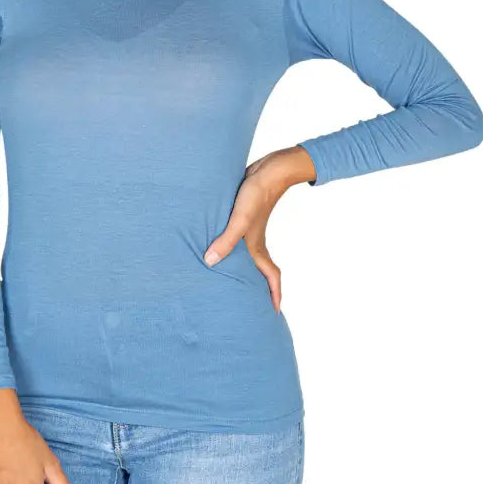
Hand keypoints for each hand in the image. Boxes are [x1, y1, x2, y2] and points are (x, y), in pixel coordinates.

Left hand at [203, 149, 304, 312]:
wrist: (269, 169)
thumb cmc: (257, 194)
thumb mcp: (240, 219)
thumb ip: (226, 241)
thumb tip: (209, 262)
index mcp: (257, 248)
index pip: (271, 278)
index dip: (273, 296)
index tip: (273, 314)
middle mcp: (254, 242)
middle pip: (258, 271)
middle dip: (257, 288)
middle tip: (248, 303)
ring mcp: (248, 229)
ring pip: (246, 255)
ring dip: (242, 267)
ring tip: (228, 278)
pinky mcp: (241, 216)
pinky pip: (236, 238)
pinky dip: (229, 246)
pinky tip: (216, 243)